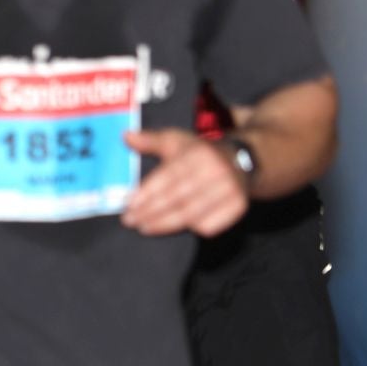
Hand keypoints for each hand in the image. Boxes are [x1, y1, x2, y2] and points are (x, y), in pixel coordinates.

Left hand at [121, 129, 247, 236]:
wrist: (240, 161)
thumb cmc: (199, 152)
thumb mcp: (176, 140)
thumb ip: (151, 140)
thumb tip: (126, 137)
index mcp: (197, 154)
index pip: (167, 177)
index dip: (146, 193)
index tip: (128, 204)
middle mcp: (215, 172)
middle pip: (177, 198)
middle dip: (150, 212)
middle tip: (130, 221)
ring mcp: (230, 190)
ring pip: (191, 215)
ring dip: (164, 225)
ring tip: (144, 228)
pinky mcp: (239, 206)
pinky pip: (210, 225)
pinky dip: (191, 229)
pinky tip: (175, 228)